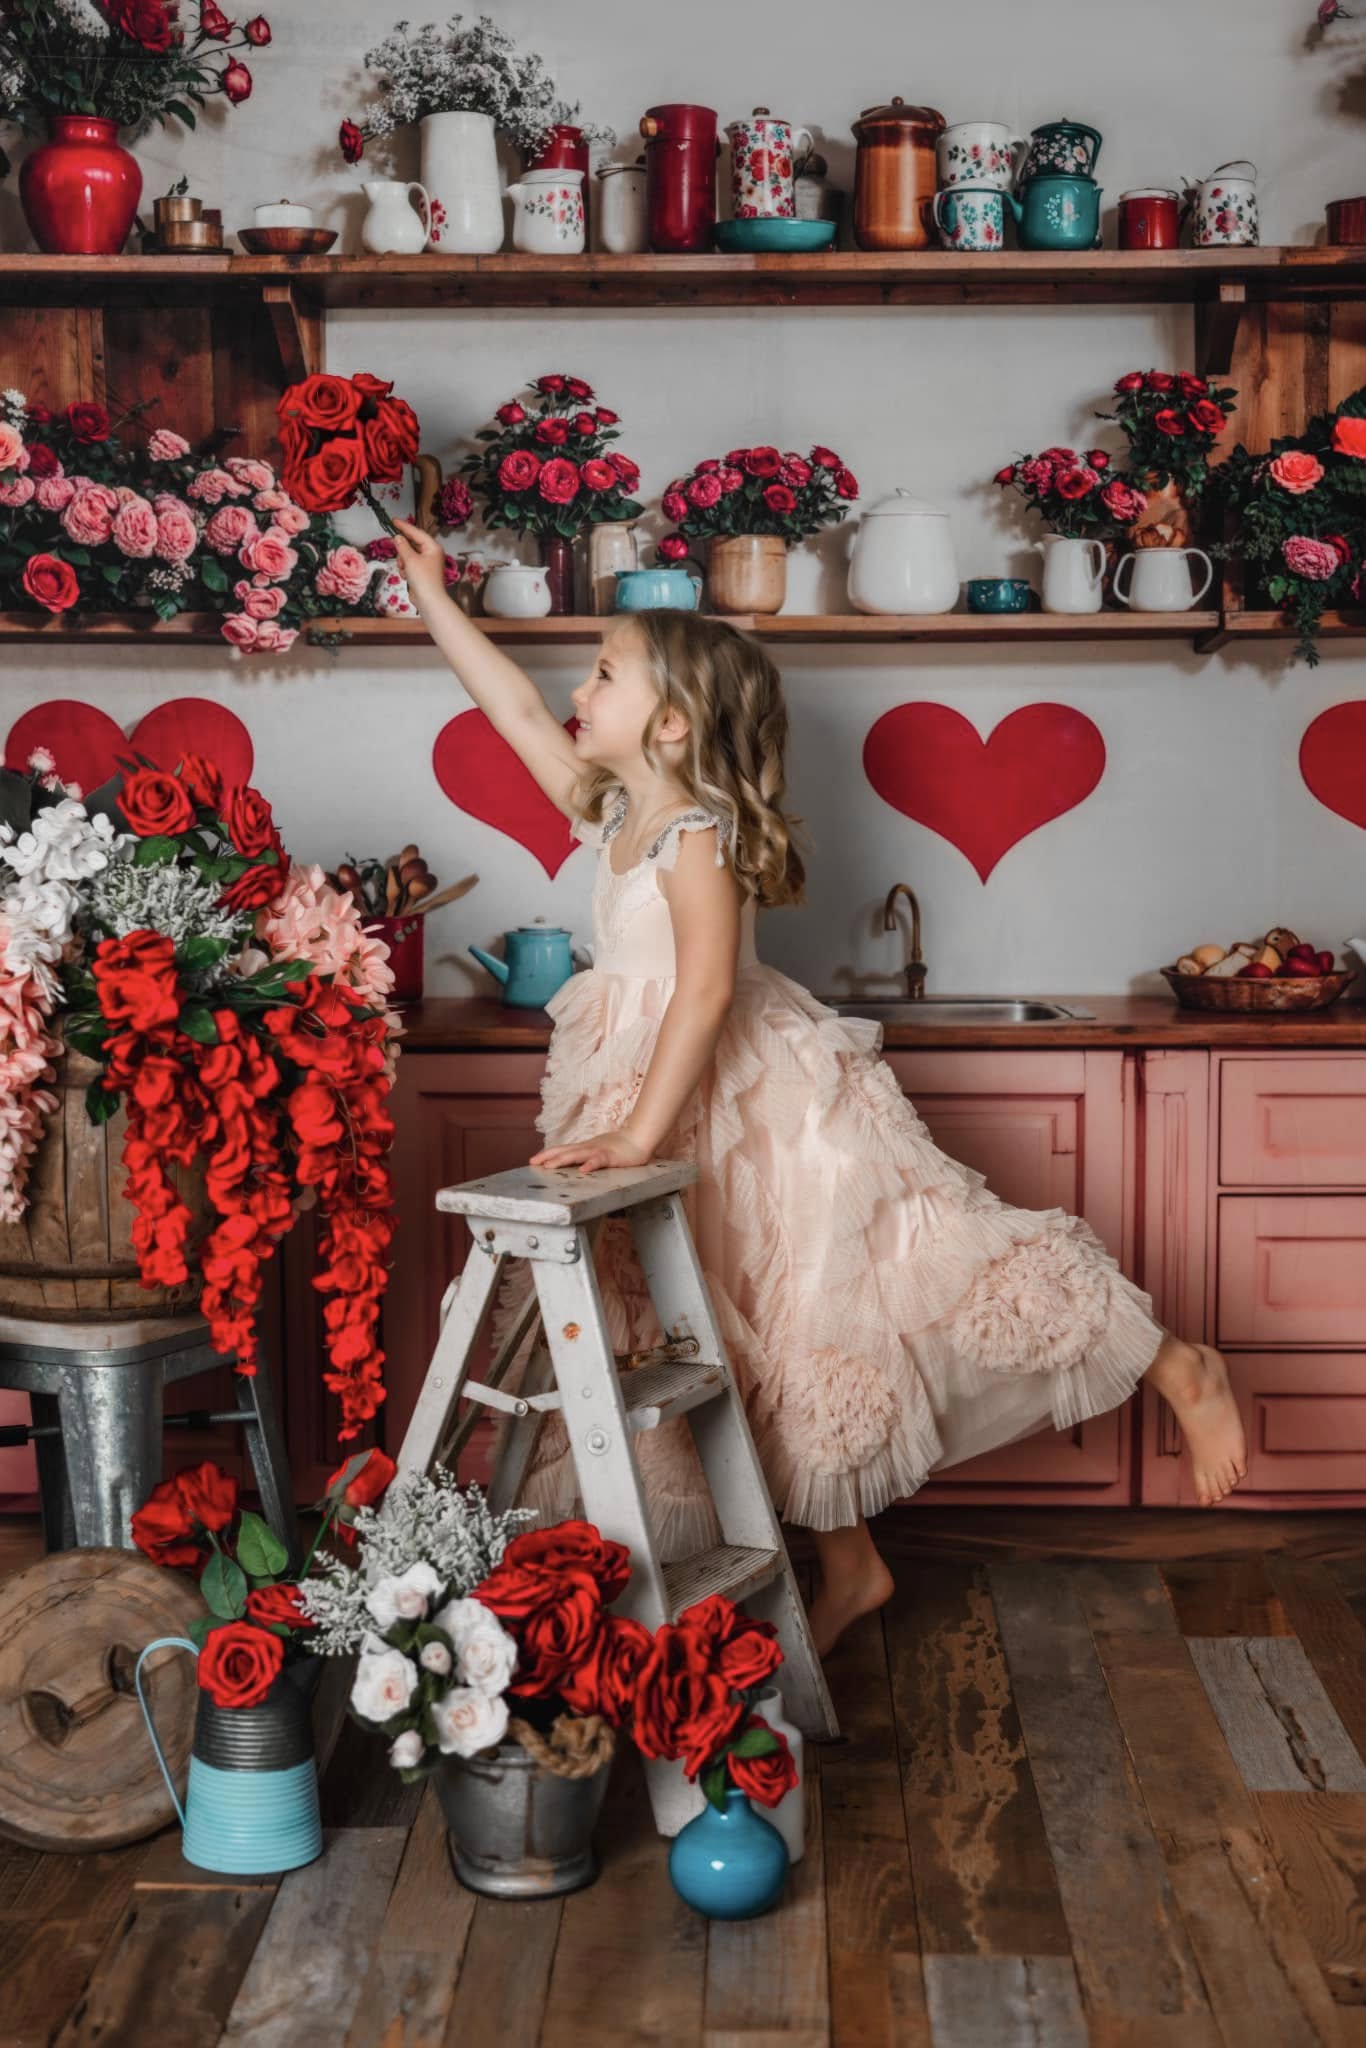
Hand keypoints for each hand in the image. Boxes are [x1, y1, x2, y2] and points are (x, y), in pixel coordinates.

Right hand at [392, 516, 446, 605]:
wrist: (429, 600)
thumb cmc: (424, 580)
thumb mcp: (410, 559)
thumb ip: (402, 546)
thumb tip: (398, 538)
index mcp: (433, 547)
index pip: (416, 532)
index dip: (404, 526)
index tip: (394, 521)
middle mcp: (431, 554)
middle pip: (411, 544)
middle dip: (403, 552)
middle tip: (398, 554)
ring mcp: (427, 563)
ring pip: (408, 555)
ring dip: (403, 562)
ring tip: (405, 570)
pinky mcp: (422, 572)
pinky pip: (409, 565)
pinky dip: (405, 569)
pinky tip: (407, 576)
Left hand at [529, 1127, 654, 1174]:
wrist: (639, 1138)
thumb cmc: (620, 1147)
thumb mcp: (599, 1151)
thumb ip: (587, 1156)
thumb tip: (575, 1164)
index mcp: (585, 1147)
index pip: (563, 1149)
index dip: (548, 1153)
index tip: (533, 1159)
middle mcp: (588, 1147)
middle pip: (565, 1150)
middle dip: (548, 1156)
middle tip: (532, 1162)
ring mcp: (599, 1151)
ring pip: (577, 1155)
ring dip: (562, 1160)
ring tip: (549, 1166)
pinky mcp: (611, 1156)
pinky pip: (599, 1161)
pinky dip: (590, 1165)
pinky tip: (582, 1171)